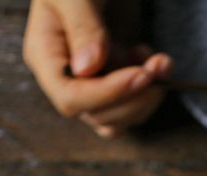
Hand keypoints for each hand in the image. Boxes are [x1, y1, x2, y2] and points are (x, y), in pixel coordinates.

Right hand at [22, 0, 171, 137]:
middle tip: (157, 66)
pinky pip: (134, 104)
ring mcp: (93, 79)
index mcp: (45, 55)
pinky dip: (151, 89)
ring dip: (147, 96)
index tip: (139, 74)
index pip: (69, 98)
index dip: (106, 94)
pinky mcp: (117, 77)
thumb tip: (87, 69)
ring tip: (161, 61)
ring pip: (119, 117)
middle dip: (134, 97)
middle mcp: (66, 75)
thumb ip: (82, 27)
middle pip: (98, 114)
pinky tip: (156, 59)